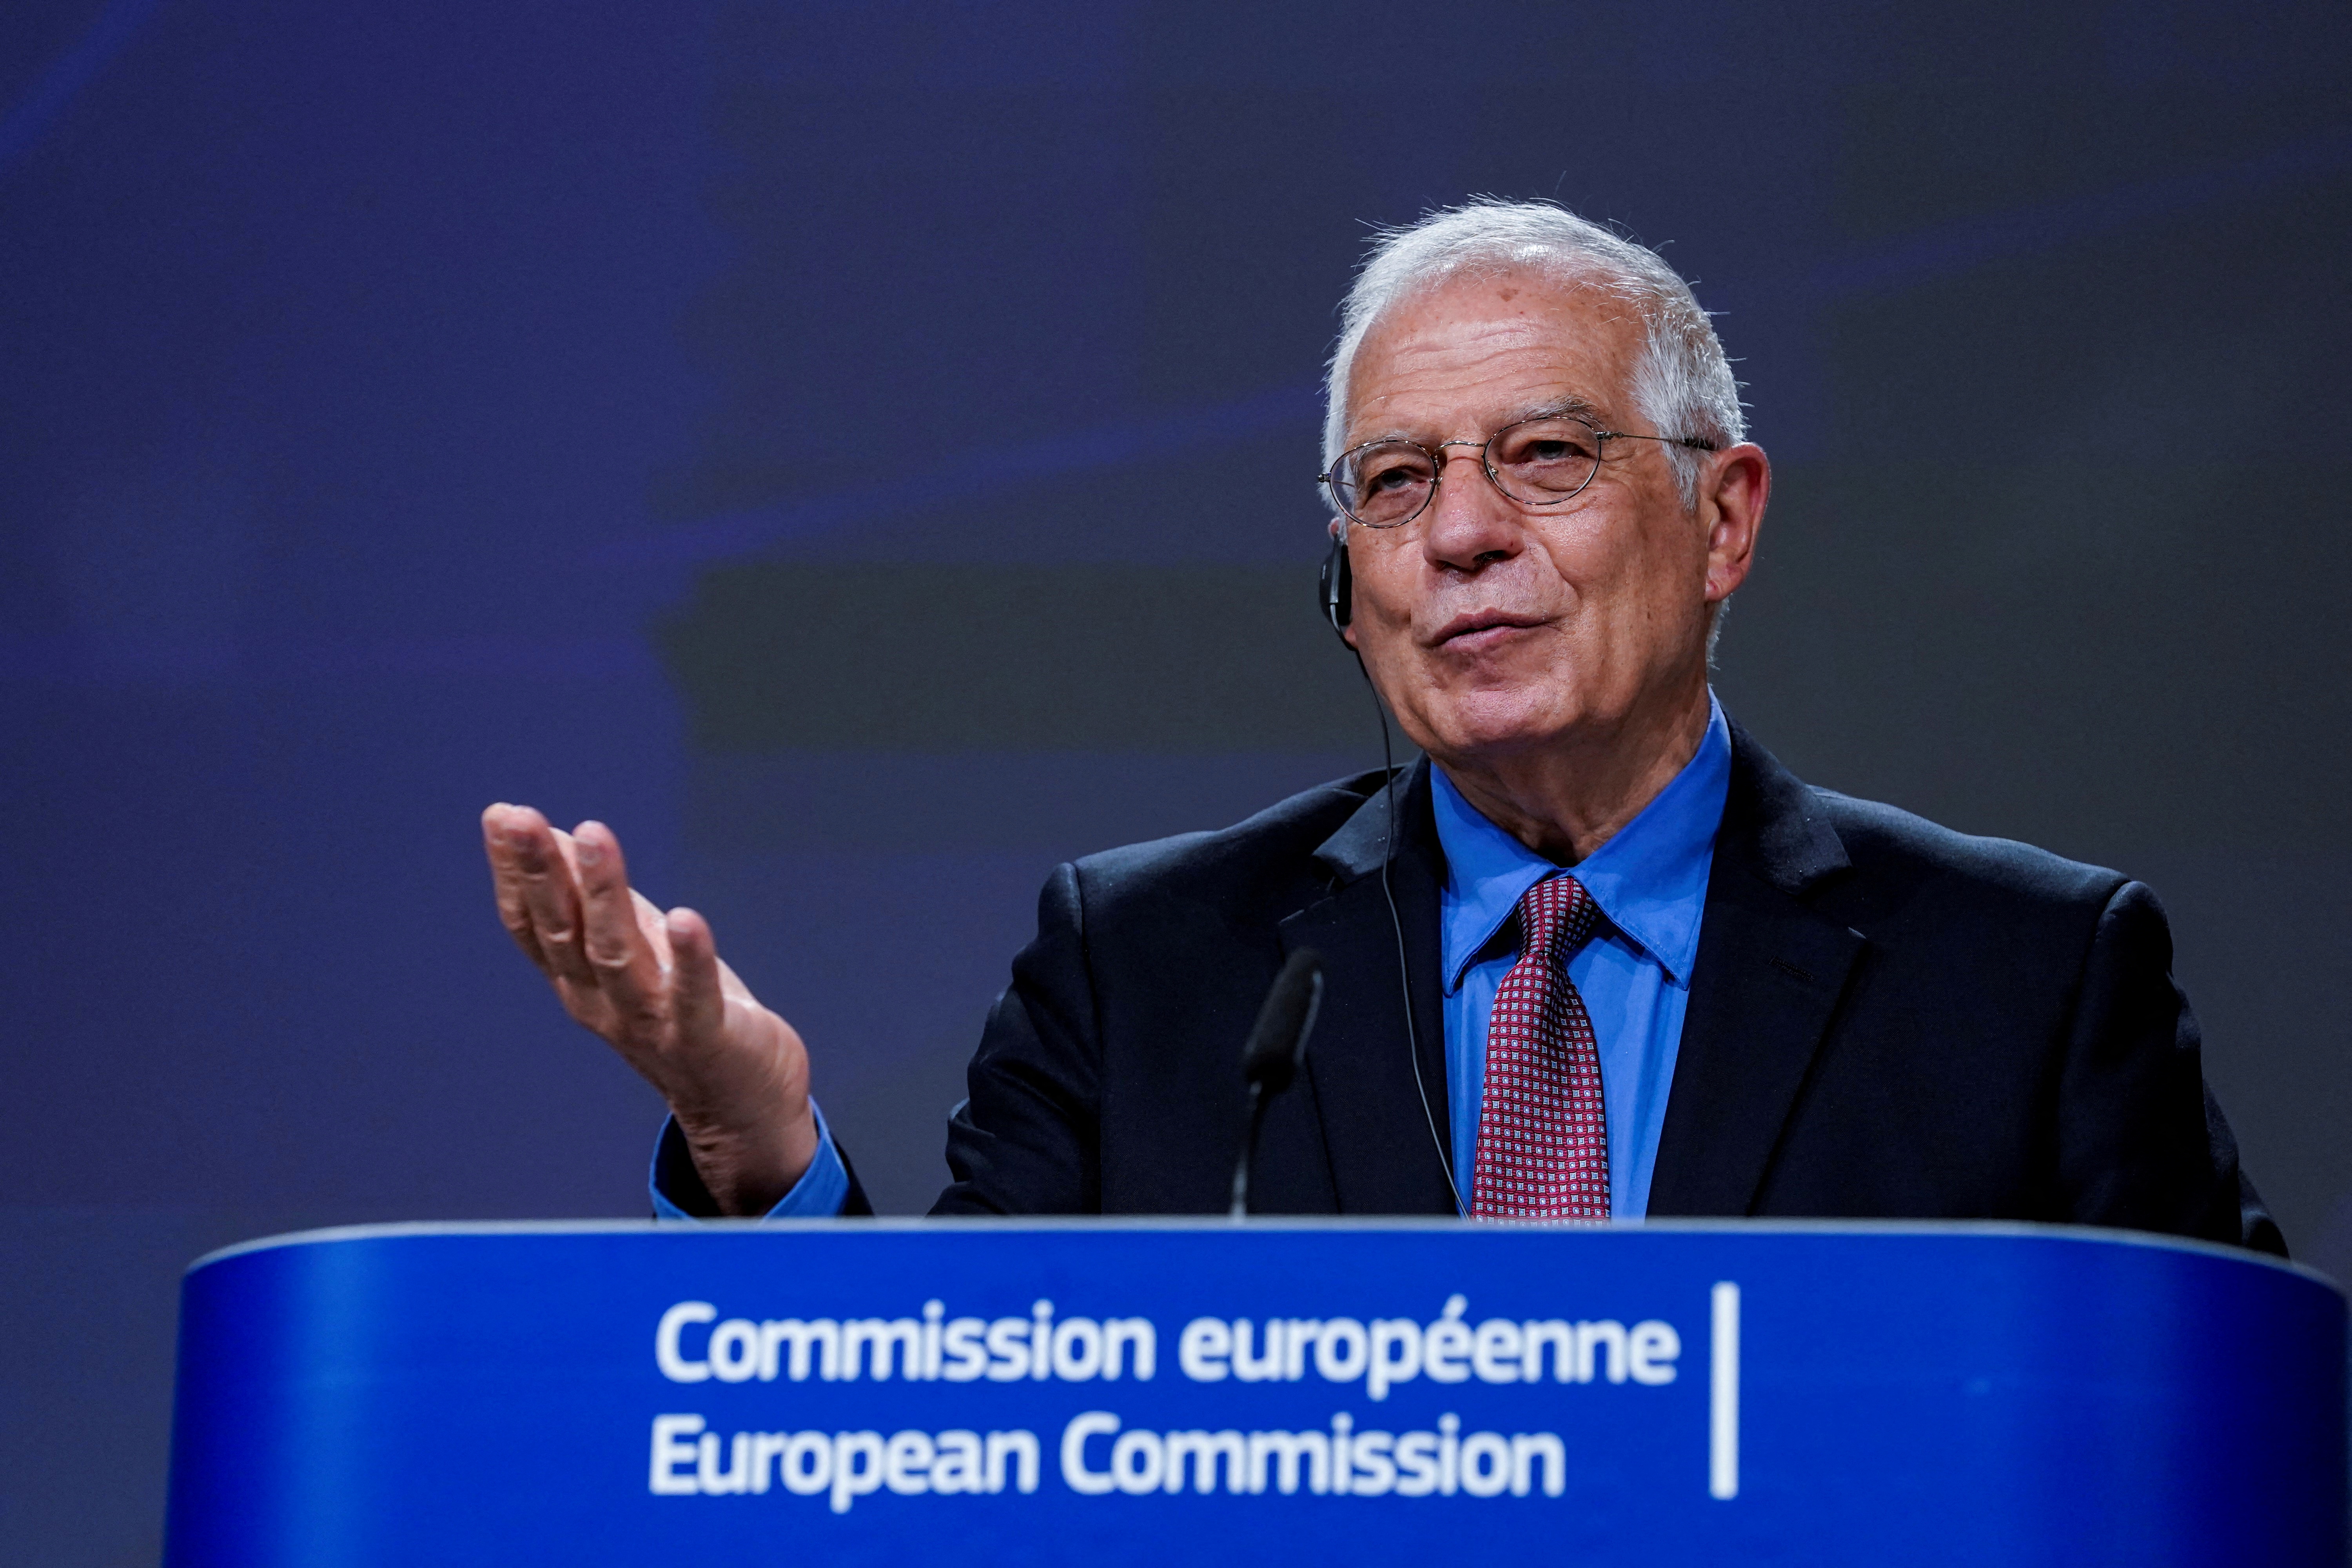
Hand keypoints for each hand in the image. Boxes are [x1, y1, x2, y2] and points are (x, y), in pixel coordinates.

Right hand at [481, 803, 816, 1214]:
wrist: (739, 1102)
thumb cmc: (681, 1012)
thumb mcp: (634, 948)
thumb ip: (594, 902)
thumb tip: (555, 835)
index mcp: (579, 981)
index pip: (534, 925)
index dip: (514, 873)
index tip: (501, 817)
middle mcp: (601, 1002)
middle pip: (564, 932)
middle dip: (542, 872)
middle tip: (519, 818)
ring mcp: (649, 1023)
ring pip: (617, 955)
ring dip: (605, 894)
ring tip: (594, 836)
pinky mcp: (703, 1038)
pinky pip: (692, 997)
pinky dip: (689, 960)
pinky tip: (687, 918)